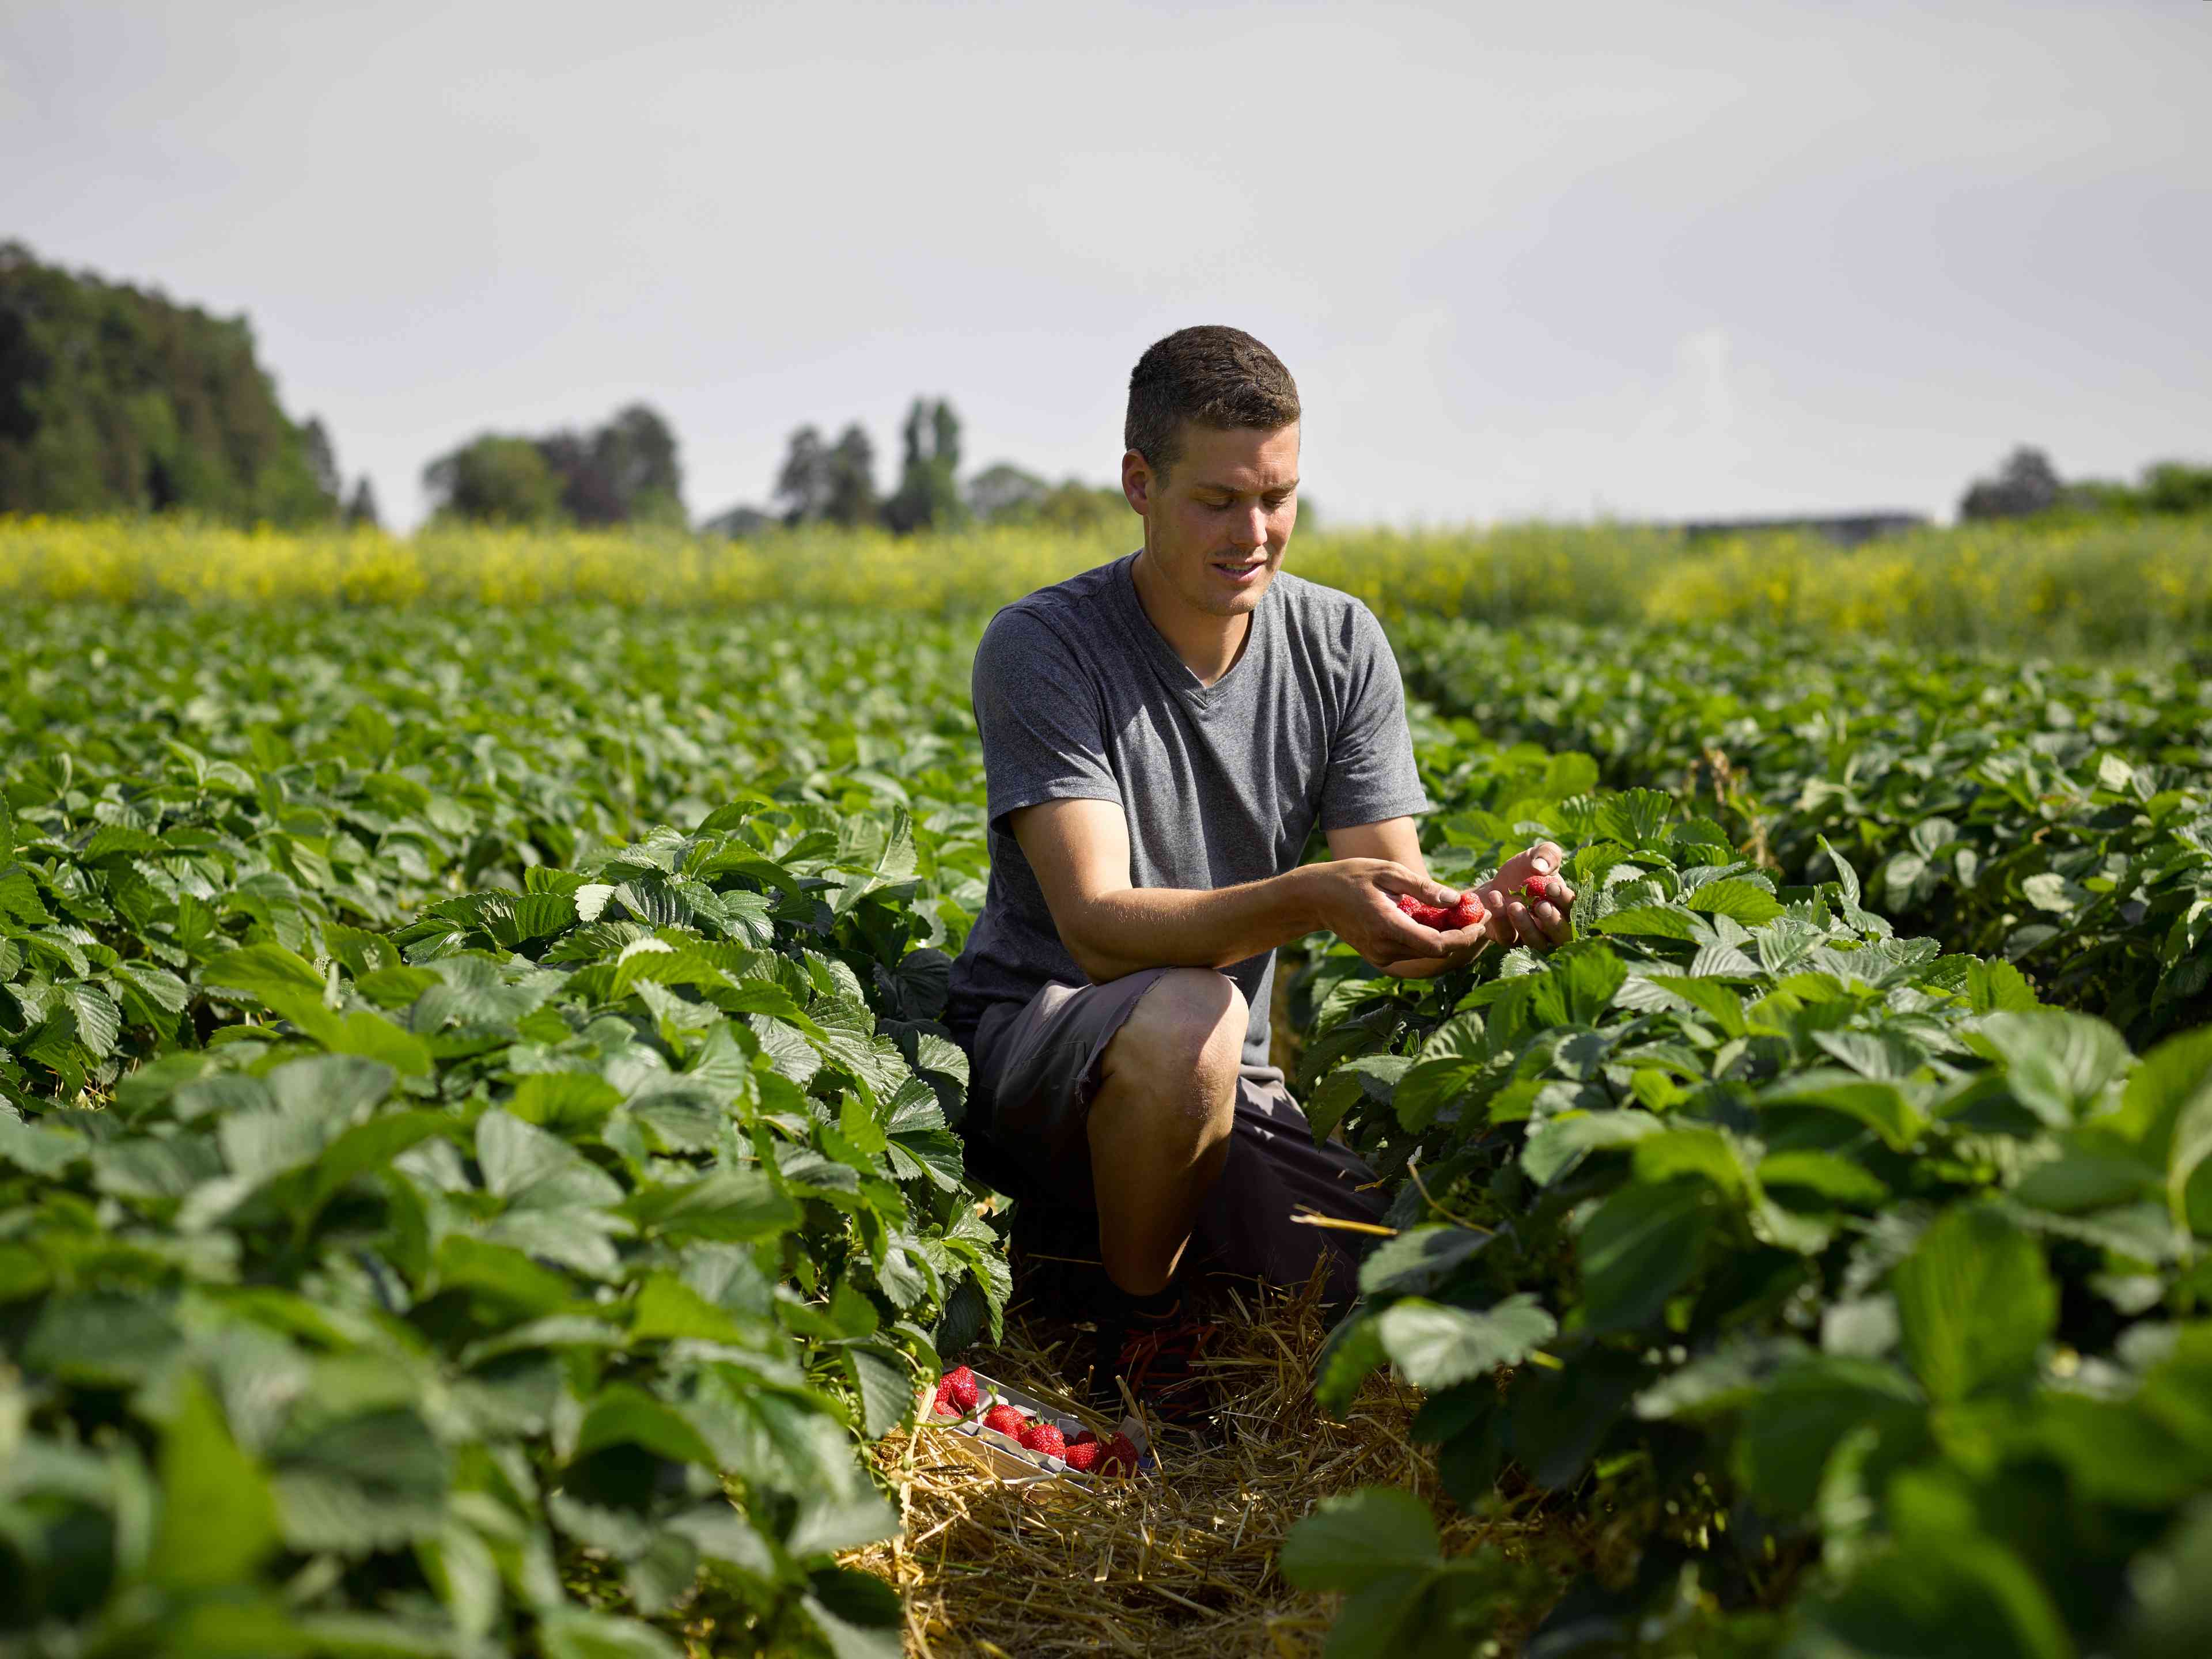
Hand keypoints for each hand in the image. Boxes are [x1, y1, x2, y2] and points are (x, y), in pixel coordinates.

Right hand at [1304, 859, 1490, 974]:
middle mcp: (1385, 948)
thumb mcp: (1387, 871)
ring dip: (1448, 937)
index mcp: (1388, 927)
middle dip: (1462, 936)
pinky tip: (1437, 919)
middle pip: (1437, 952)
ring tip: (1463, 914)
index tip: (1482, 919)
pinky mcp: (1379, 956)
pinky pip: (1413, 951)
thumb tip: (1456, 899)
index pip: (1438, 945)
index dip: (1465, 936)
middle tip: (1480, 914)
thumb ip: (1422, 887)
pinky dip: (1430, 938)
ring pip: (1427, 953)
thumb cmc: (1350, 876)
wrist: (1315, 898)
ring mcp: (1381, 956)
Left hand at [1469, 842, 1575, 950]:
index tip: (1552, 886)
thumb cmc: (1522, 871)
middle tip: (1541, 906)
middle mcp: (1552, 927)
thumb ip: (1547, 854)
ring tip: (1514, 905)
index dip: (1565, 900)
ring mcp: (1531, 936)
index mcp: (1564, 907)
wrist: (1494, 884)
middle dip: (1553, 921)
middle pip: (1562, 936)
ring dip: (1525, 925)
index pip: (1574, 909)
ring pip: (1536, 942)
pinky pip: (1508, 937)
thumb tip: (1541, 867)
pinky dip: (1501, 919)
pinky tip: (1495, 897)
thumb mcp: (1536, 855)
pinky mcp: (1508, 939)